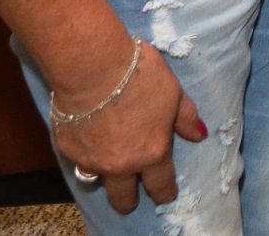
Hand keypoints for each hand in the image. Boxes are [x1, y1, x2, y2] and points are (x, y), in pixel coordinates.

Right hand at [52, 43, 201, 215]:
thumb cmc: (140, 77)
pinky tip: (88, 136)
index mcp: (152, 152)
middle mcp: (121, 164)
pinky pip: (79, 158)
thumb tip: (199, 134)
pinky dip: (86, 152)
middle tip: (130, 200)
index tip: (165, 196)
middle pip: (123, 195)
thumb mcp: (173, 93)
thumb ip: (185, 118)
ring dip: (105, 177)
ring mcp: (91, 159)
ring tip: (108, 169)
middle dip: (128, 200)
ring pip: (98, 179)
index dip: (165, 192)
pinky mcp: (68, 148)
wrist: (92, 68)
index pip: (160, 183)